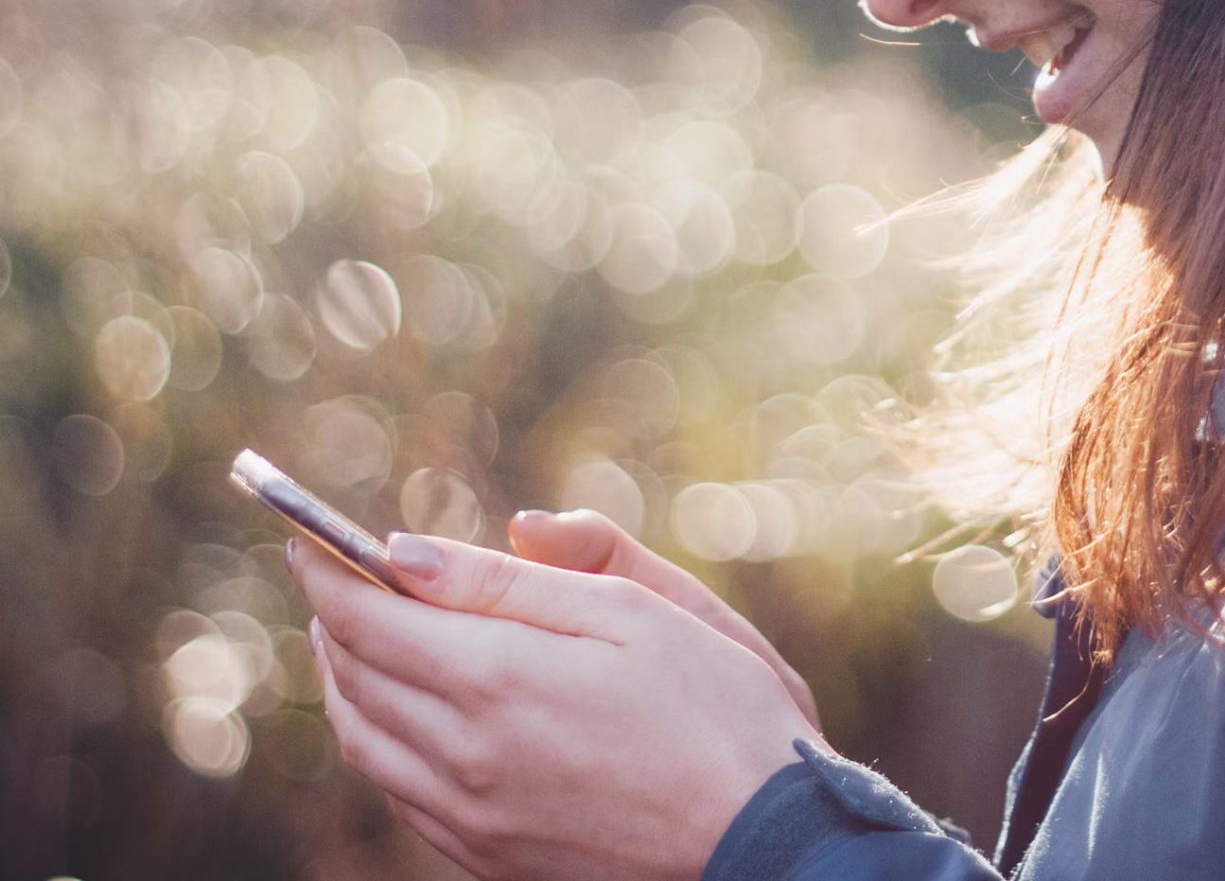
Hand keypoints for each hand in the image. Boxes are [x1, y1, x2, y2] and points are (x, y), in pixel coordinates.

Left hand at [290, 531, 811, 880]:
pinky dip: (376, 739)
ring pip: (363, 740)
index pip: (368, 616)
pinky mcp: (486, 857)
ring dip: (344, 679)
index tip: (306, 534)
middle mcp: (464, 755)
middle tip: (333, 574)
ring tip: (354, 635)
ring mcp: (469, 816)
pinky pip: (397, 791)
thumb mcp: (635, 612)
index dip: (327, 570)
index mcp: (499, 679)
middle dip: (335, 616)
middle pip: (354, 676)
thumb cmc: (718, 708)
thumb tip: (409, 551)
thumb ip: (519, 579)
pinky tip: (401, 714)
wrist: (761, 837)